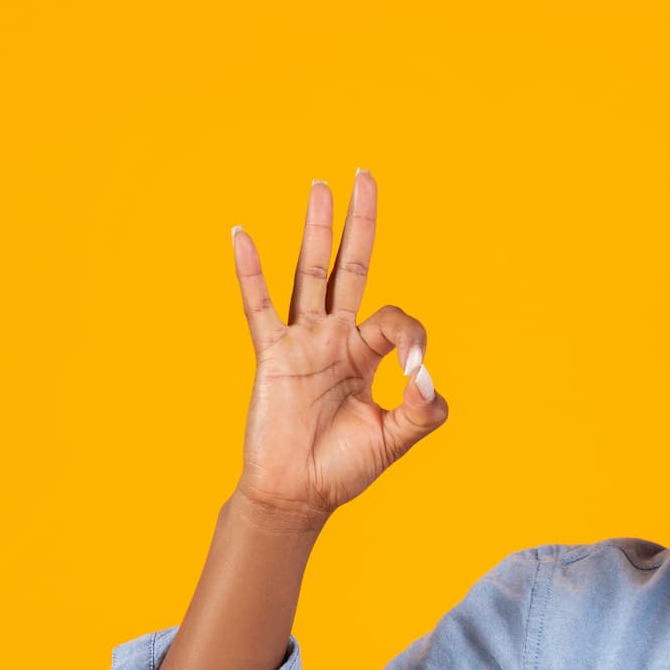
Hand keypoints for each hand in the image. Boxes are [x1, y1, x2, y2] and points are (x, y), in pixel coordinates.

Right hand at [229, 170, 445, 528]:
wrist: (299, 495)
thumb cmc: (345, 468)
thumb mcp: (397, 438)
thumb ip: (424, 409)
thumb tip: (428, 374)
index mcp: (367, 354)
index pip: (396, 320)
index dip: (412, 338)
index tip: (417, 373)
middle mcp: (335, 338)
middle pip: (350, 267)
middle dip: (360, 223)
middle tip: (365, 175)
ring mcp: (302, 341)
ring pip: (310, 272)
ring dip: (316, 229)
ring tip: (321, 184)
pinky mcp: (272, 355)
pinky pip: (259, 306)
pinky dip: (251, 270)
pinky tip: (242, 233)